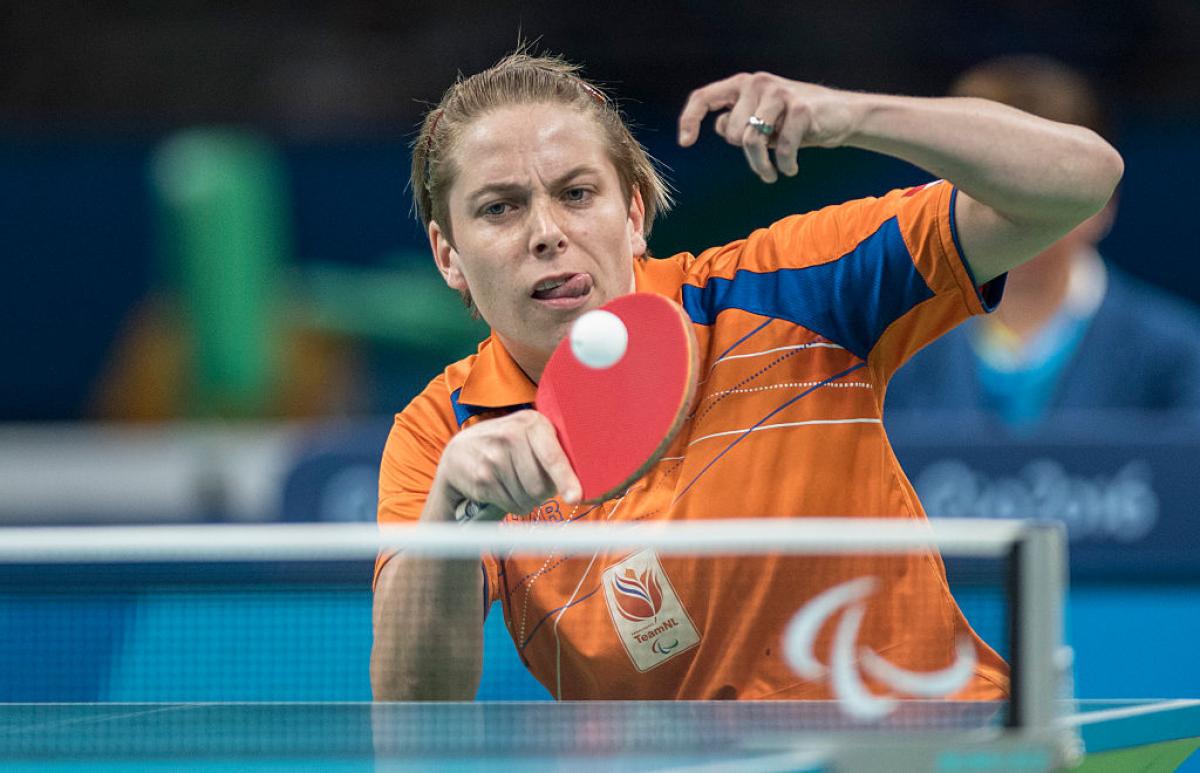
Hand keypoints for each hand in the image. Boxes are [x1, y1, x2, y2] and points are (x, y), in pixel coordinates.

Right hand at [432, 410, 580, 521]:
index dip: (566, 479)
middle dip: (543, 492)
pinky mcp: (481, 477)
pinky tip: (502, 489)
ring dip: (527, 499)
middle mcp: (511, 436)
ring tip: (516, 483)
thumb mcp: (529, 436)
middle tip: (533, 482)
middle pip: (541, 485)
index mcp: (531, 423)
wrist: (459, 452)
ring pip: (527, 498)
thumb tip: (580, 482)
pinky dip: (511, 503)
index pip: (553, 456)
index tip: (575, 496)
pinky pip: (510, 504)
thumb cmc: (506, 447)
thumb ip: (554, 450)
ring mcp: (493, 457)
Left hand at [678, 72, 860, 182]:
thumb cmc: (794, 122)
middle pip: (731, 131)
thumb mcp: (761, 121)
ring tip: (771, 175)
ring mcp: (779, 93)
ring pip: (751, 141)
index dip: (690, 119)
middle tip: (763, 161)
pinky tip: (790, 169)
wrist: (841, 115)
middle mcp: (758, 83)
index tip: (685, 142)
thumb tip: (718, 125)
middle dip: (746, 154)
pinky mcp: (800, 107)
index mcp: (743, 85)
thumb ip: (737, 121)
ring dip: (761, 166)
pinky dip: (784, 165)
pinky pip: (781, 147)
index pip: (704, 97)